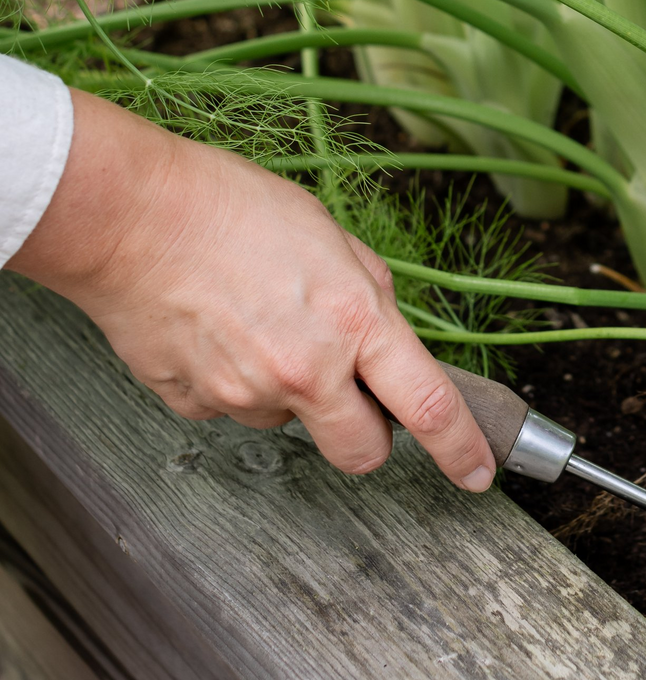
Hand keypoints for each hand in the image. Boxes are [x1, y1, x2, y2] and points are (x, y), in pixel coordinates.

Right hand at [8, 90, 495, 488]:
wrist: (133, 216)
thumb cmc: (229, 207)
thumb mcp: (331, 236)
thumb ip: (368, 294)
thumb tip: (384, 334)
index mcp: (354, 321)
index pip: (429, 407)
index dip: (462, 449)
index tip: (477, 472)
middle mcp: (306, 371)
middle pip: (362, 452)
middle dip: (366, 433)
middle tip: (350, 394)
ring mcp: (246, 395)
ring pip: (288, 420)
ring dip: (288, 390)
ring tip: (256, 321)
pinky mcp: (194, 405)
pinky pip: (230, 407)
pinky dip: (232, 380)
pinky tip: (215, 329)